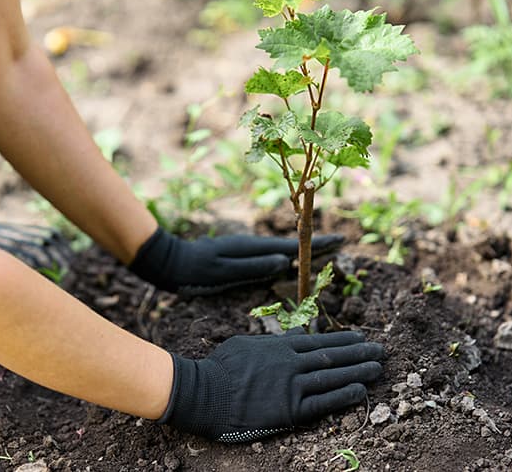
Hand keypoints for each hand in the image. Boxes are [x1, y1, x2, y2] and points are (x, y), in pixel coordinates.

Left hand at [129, 227, 343, 295]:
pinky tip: (291, 263)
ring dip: (304, 250)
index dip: (316, 244)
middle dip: (316, 244)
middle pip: (292, 245)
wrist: (169, 262)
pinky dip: (287, 257)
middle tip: (342, 243)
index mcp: (252, 247)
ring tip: (325, 250)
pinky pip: (271, 257)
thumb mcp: (223, 270)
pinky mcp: (240, 258)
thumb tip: (285, 262)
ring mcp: (246, 251)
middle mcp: (252, 246)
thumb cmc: (194, 269)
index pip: (292, 246)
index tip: (340, 241)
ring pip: (282, 250)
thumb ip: (254, 267)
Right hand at [159, 328, 383, 441]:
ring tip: (378, 368)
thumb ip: (273, 342)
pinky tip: (361, 391)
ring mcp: (292, 386)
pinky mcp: (290, 410)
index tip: (361, 337)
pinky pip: (323, 403)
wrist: (205, 393)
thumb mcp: (247, 344)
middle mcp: (291, 363)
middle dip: (359, 352)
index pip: (319, 341)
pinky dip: (344, 396)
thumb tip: (294, 335)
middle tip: (381, 350)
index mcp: (280, 346)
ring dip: (359, 371)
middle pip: (332, 356)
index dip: (343, 340)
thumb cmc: (220, 368)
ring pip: (333, 377)